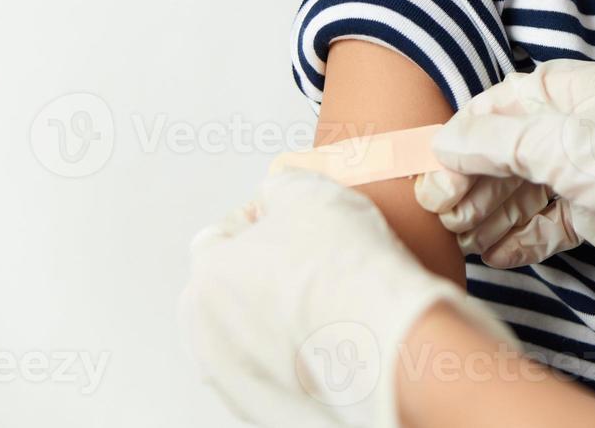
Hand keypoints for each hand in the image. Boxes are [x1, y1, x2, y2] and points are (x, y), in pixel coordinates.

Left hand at [179, 169, 516, 427]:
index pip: (223, 233)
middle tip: (319, 262)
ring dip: (286, 319)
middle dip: (270, 274)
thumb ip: (280, 188)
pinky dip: (307, 356)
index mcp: (207, 280)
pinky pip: (286, 372)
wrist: (387, 338)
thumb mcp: (308, 189)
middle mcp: (210, 339)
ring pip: (258, 336)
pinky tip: (341, 337)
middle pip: (235, 289)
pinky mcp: (274, 410)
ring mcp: (240, 381)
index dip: (266, 220)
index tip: (297, 221)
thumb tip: (279, 194)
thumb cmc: (348, 274)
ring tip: (335, 302)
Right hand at [413, 59, 594, 346]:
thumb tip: (448, 143)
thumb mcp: (569, 147)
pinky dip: (522, 237)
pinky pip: (547, 222)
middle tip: (447, 213)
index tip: (436, 172)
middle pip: (505, 151)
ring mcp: (591, 172)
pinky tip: (499, 255)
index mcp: (573, 92)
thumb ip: (502, 143)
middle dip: (472, 181)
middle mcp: (579, 128)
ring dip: (491, 212)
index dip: (463, 138)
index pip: (499, 106)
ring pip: (523, 189)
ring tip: (468, 237)